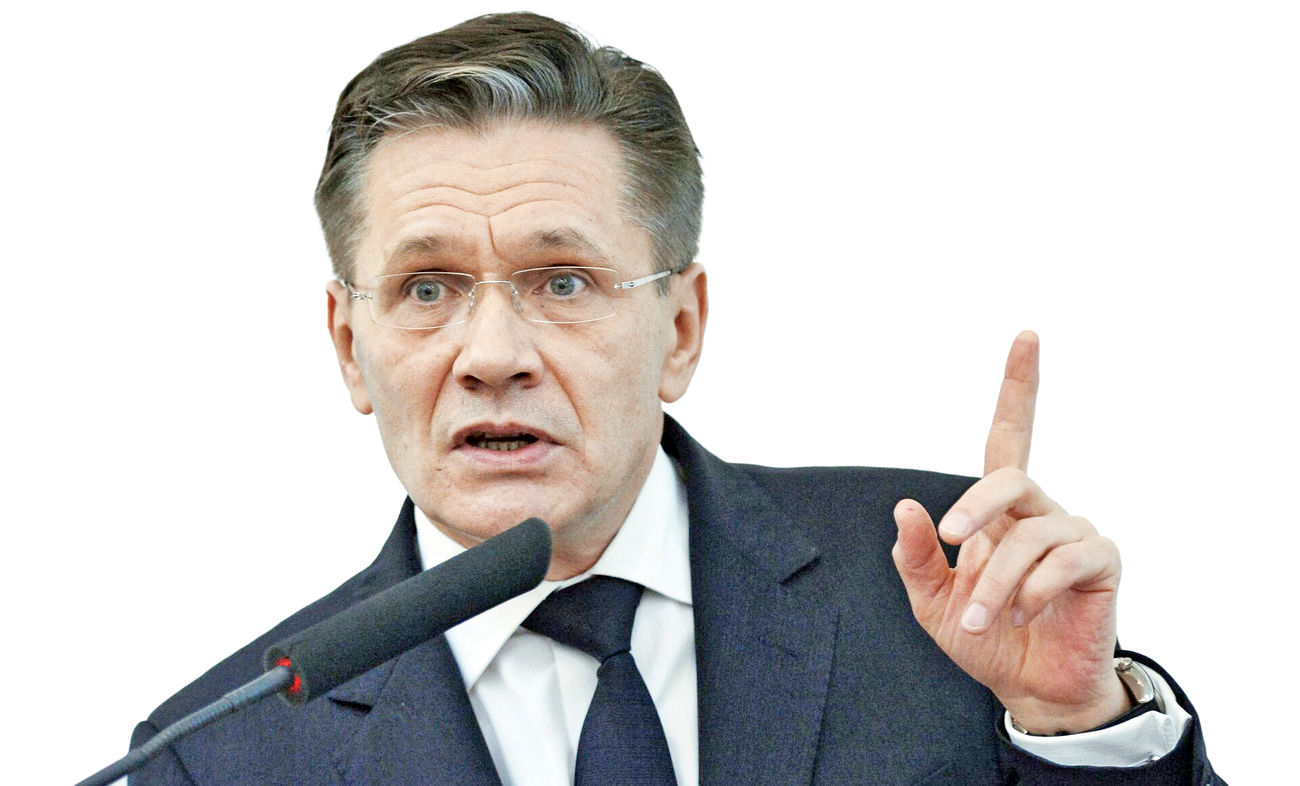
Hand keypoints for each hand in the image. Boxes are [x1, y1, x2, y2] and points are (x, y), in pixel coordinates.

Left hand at [891, 331, 1130, 733]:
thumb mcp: (932, 602)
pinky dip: (1034, 589)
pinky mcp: (1101, 563)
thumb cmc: (985, 639)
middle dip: (975, 507)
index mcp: (999, 512)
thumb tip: (906, 506)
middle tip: (953, 542)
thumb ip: (917, 557)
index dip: (1018, 387)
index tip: (1027, 337)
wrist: (1029, 690)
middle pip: (1009, 477)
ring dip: (996, 581)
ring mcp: (1073, 534)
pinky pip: (1067, 558)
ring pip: (1030, 533)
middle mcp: (1039, 512)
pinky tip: (1022, 615)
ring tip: (985, 618)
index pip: (1008, 436)